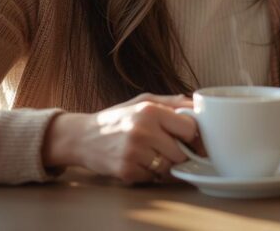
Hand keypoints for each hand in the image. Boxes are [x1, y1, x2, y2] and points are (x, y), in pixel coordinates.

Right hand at [43, 93, 197, 183]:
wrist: (82, 137)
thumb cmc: (117, 118)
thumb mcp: (142, 101)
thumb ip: (172, 103)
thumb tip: (197, 105)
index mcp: (150, 110)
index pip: (190, 128)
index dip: (192, 135)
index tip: (189, 138)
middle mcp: (142, 130)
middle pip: (182, 152)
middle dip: (180, 154)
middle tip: (170, 149)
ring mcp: (133, 153)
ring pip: (169, 168)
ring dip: (166, 166)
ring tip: (154, 156)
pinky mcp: (125, 171)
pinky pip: (153, 178)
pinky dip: (151, 174)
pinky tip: (140, 163)